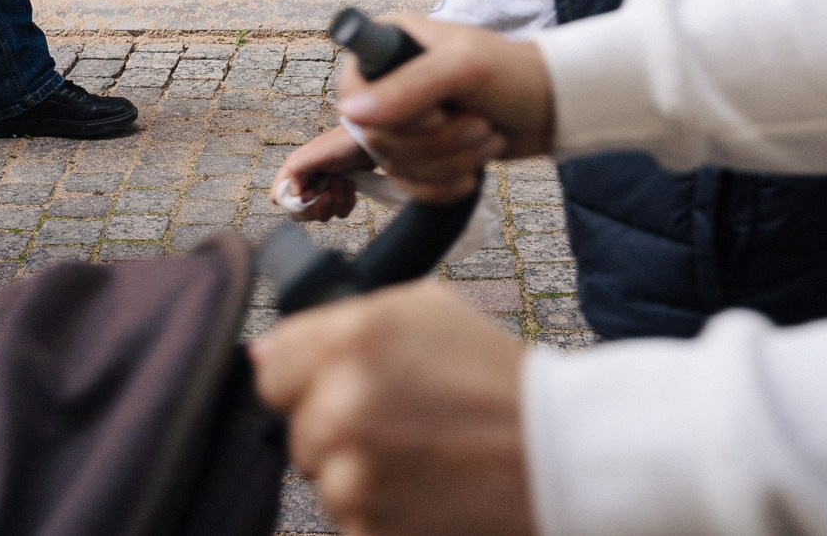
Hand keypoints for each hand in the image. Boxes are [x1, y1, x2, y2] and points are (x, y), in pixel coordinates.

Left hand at [251, 283, 535, 535]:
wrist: (563, 458)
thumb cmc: (496, 380)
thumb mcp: (426, 312)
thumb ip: (340, 322)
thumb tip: (264, 355)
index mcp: (352, 339)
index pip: (272, 370)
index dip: (307, 380)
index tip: (341, 388)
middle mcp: (342, 404)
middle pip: (298, 430)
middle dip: (338, 430)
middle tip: (402, 426)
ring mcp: (353, 475)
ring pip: (324, 480)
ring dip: (361, 475)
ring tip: (424, 460)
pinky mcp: (368, 531)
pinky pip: (352, 521)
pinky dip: (383, 514)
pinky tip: (428, 492)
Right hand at [274, 126, 377, 221]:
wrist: (368, 143)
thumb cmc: (339, 144)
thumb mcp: (314, 155)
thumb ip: (296, 172)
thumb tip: (294, 195)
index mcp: (294, 171)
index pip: (280, 197)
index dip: (291, 204)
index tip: (307, 197)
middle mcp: (306, 182)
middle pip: (302, 212)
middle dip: (318, 207)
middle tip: (329, 194)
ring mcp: (324, 190)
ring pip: (323, 214)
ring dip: (336, 201)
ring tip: (343, 181)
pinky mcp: (339, 195)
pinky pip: (339, 212)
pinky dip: (347, 203)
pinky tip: (351, 186)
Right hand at [338, 14, 555, 203]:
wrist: (553, 109)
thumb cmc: (515, 73)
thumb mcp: (464, 68)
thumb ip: (408, 86)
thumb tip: (352, 112)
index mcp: (388, 45)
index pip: (353, 91)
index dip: (390, 114)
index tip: (436, 113)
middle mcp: (387, 81)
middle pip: (378, 136)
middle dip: (437, 140)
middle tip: (477, 121)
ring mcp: (403, 120)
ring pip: (396, 164)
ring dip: (450, 160)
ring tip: (485, 134)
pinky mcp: (419, 153)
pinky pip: (410, 185)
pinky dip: (445, 183)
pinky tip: (473, 168)